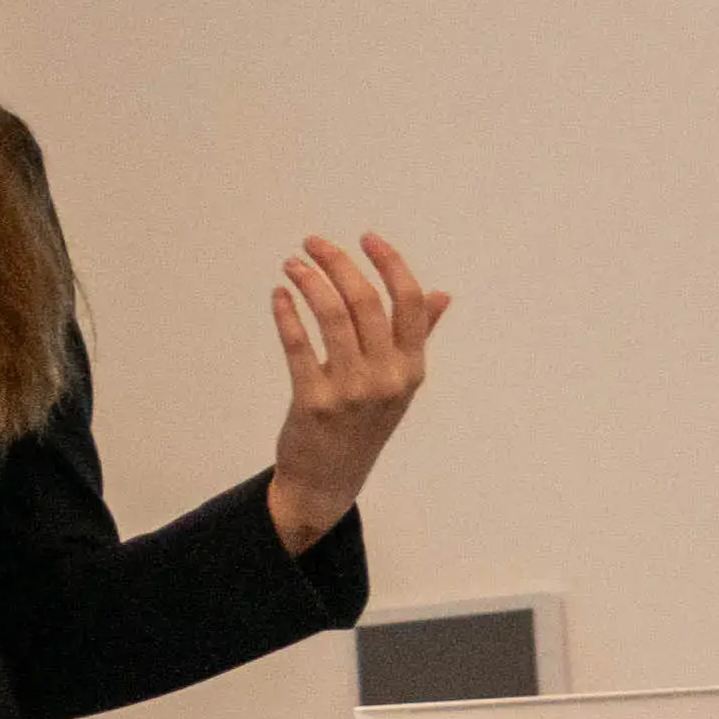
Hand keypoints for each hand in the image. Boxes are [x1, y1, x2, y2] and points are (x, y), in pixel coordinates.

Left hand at [264, 234, 449, 543]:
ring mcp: (352, 392)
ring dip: (309, 282)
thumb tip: (440, 295)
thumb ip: (418, 337)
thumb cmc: (364, 424)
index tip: (366, 238)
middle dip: (339, 264)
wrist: (329, 480)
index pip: (409, 302)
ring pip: (332, 318)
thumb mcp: (399, 384)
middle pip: (366, 302)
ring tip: (292, 264)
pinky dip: (287, 314)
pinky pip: (298, 347)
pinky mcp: (315, 403)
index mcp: (412, 368)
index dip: (389, 263)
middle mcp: (387, 378)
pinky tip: (278, 296)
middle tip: (313, 243)